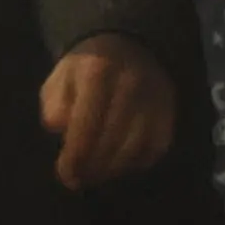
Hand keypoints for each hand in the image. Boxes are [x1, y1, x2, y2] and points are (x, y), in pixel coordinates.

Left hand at [42, 34, 176, 189]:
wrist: (127, 45)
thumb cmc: (87, 69)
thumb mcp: (61, 78)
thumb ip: (55, 104)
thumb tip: (61, 129)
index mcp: (98, 71)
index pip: (87, 123)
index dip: (76, 155)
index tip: (65, 173)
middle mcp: (131, 85)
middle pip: (111, 140)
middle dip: (91, 166)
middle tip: (77, 179)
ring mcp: (154, 100)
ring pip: (134, 149)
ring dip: (111, 169)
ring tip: (94, 175)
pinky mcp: (169, 114)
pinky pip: (154, 150)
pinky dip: (135, 164)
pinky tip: (117, 165)